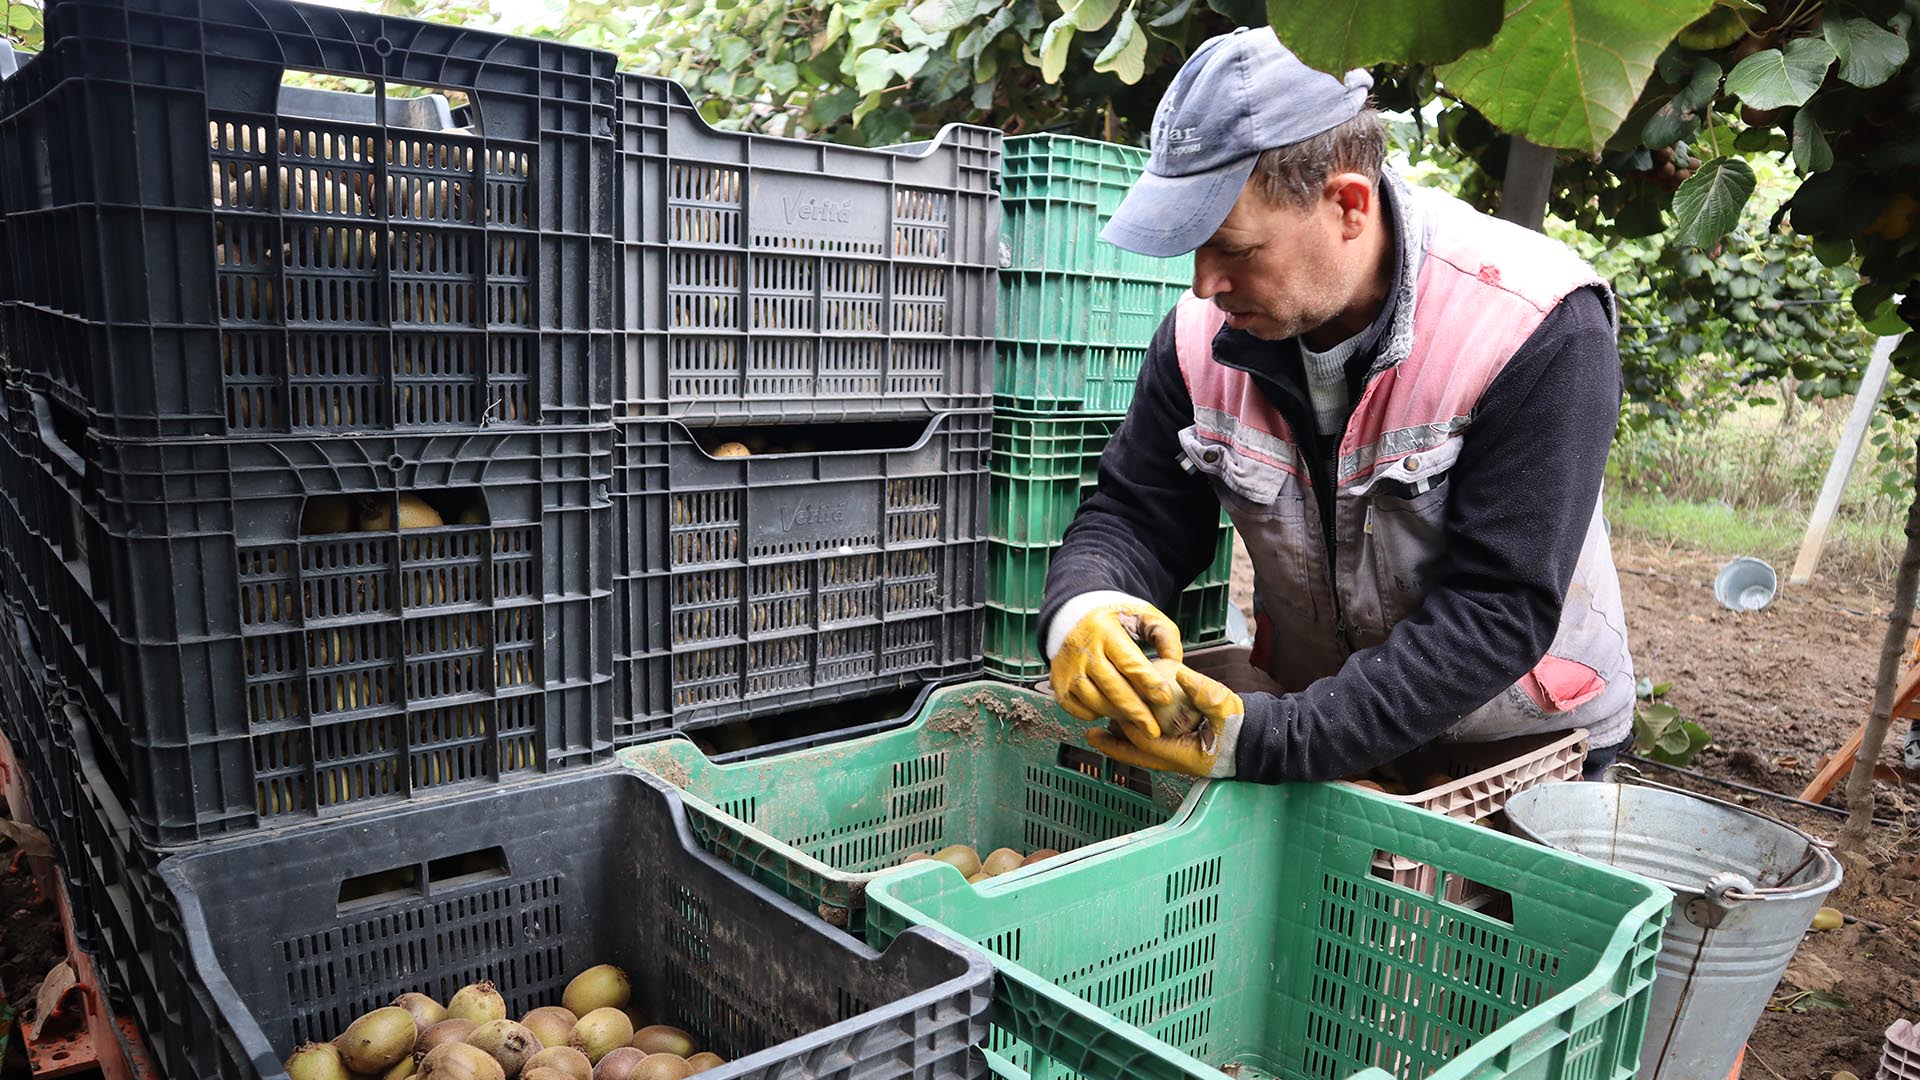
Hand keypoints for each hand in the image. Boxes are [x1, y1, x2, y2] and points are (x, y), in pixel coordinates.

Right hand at [1050, 600, 1184, 735]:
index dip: (1149, 682)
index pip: (1129, 662)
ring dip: (1118, 714)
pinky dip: (1095, 714)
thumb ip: (1164, 634)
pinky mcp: (1059, 684)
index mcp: (1104, 631)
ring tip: (1137, 722)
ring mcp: (1068, 669)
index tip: (1166, 698)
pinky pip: (1078, 709)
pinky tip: (1111, 710)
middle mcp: (1083, 651)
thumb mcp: (1141, 613)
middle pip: (1112, 687)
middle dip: (1136, 711)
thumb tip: (1176, 663)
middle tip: (1154, 729)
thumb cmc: (1112, 617)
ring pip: (1095, 701)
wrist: (1070, 615)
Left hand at [1086, 663, 1243, 778]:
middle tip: (1091, 736)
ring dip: (1121, 744)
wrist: (1255, 740)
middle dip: (1114, 746)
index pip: (1148, 743)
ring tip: (1100, 731)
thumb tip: (1180, 674)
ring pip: (1141, 755)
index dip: (1130, 728)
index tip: (1115, 712)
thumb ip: (1206, 692)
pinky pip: (1150, 749)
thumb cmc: (1242, 726)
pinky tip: (1125, 728)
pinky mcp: (1178, 752)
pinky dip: (1135, 741)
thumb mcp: (1227, 707)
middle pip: (1137, 756)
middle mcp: (1177, 761)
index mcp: (1186, 755)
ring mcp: (1177, 758)